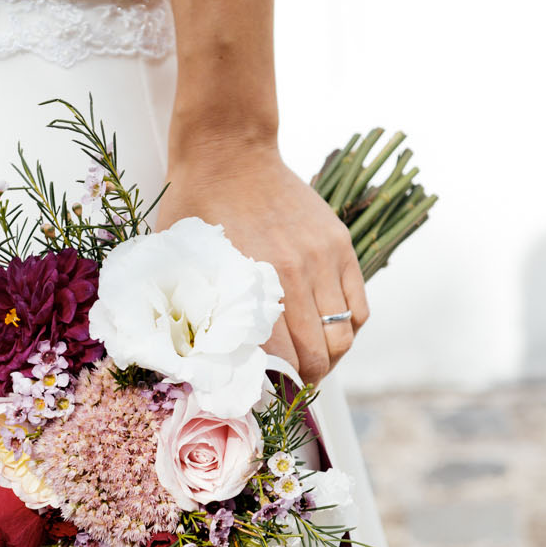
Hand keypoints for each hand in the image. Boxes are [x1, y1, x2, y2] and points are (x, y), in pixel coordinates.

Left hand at [157, 137, 369, 382]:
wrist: (228, 152)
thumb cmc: (196, 211)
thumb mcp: (186, 266)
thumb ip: (198, 313)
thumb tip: (202, 364)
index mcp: (252, 287)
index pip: (278, 361)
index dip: (273, 387)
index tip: (263, 394)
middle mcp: (294, 276)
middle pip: (316, 356)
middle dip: (304, 380)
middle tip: (289, 386)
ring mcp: (323, 260)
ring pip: (343, 336)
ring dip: (329, 359)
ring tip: (311, 362)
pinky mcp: (340, 246)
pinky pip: (359, 307)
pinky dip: (348, 330)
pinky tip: (329, 334)